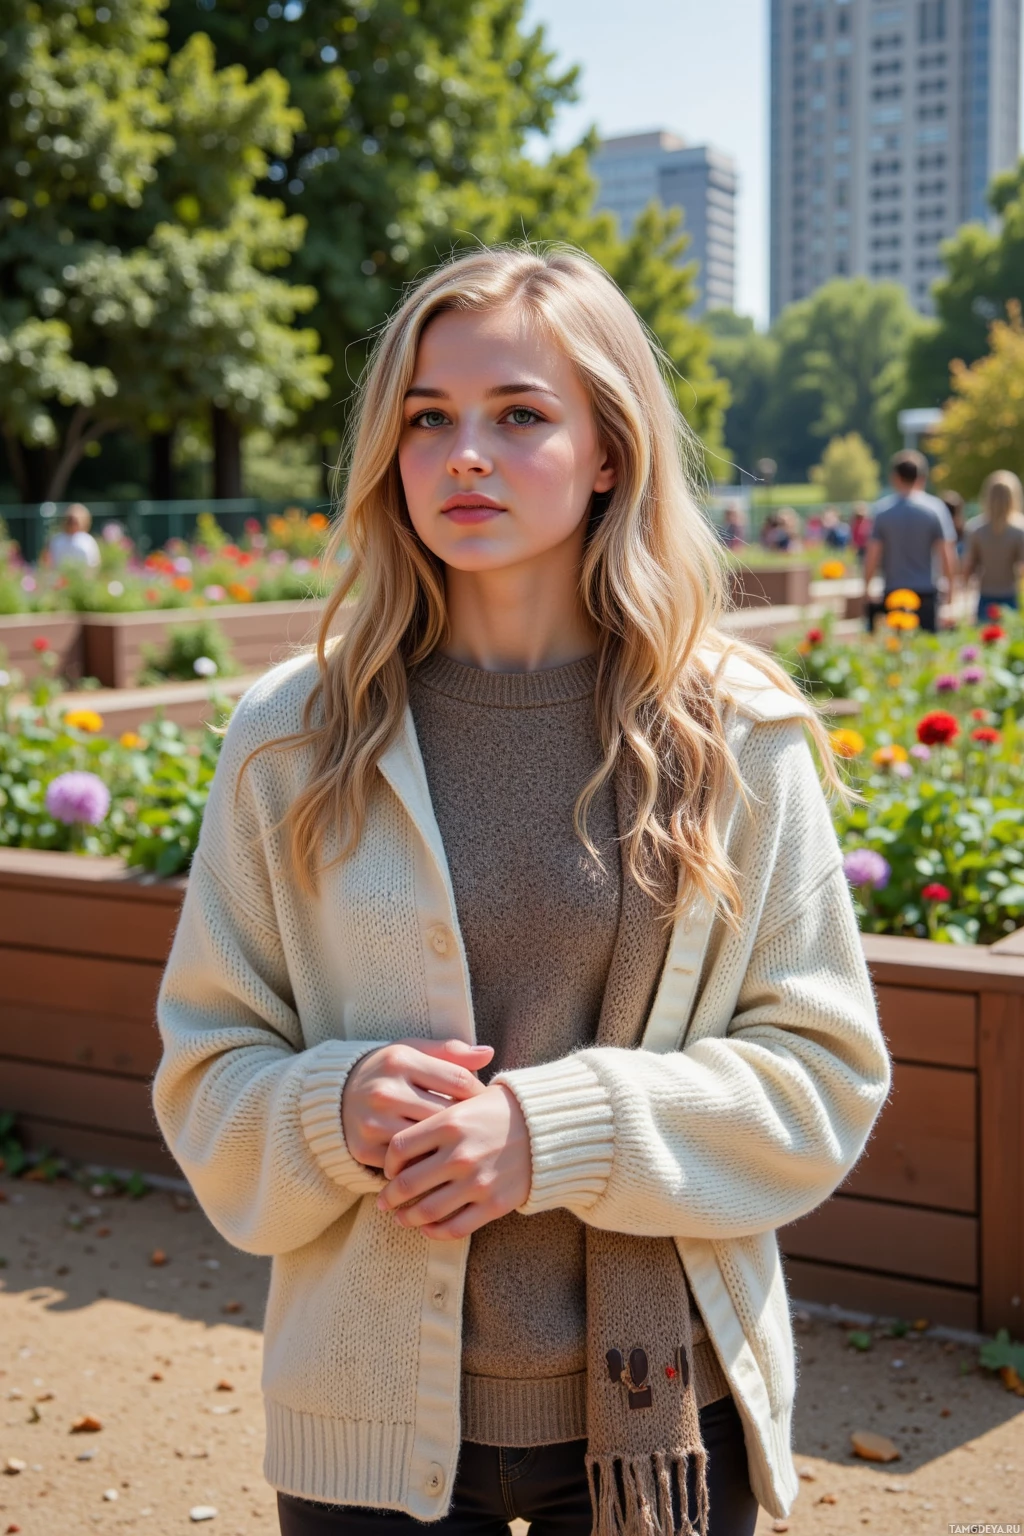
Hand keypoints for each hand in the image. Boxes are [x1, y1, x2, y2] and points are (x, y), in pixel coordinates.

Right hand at [341, 1038, 493, 1168]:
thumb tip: (489, 1053)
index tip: (487, 1102)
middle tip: (481, 1128)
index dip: (480, 1093)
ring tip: (463, 1144)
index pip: (458, 1080)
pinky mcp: (364, 1148)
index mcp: (400, 1060)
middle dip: (467, 1123)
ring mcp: (373, 1121)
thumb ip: (450, 1052)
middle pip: (445, 1114)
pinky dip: (423, 1163)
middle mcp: (385, 1091)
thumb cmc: (388, 1071)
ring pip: (428, 1142)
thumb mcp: (413, 1051)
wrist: (335, 1094)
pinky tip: (437, 1159)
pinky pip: (407, 1163)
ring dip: (447, 1146)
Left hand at [376, 1083, 530, 1239]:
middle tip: (384, 1201)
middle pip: (408, 1183)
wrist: (549, 1127)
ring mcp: (477, 1182)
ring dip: (407, 1217)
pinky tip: (428, 1227)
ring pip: (427, 1210)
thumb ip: (434, 1117)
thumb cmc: (503, 1110)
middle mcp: (460, 1154)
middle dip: (390, 1196)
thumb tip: (402, 1143)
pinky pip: (455, 1227)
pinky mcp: (494, 1204)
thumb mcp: (467, 1099)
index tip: (389, 1170)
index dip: (388, 1163)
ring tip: (401, 1218)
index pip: (399, 1148)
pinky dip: (435, 1232)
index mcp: (449, 1122)